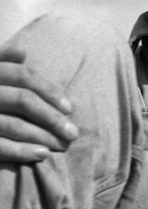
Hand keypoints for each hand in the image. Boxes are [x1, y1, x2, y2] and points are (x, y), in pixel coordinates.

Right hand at [0, 47, 78, 161]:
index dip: (49, 90)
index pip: (22, 75)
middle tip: (73, 133)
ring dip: (42, 136)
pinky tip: (41, 155)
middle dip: (52, 117)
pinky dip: (20, 151)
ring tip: (61, 146)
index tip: (69, 108)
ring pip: (13, 124)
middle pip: (23, 100)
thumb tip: (23, 53)